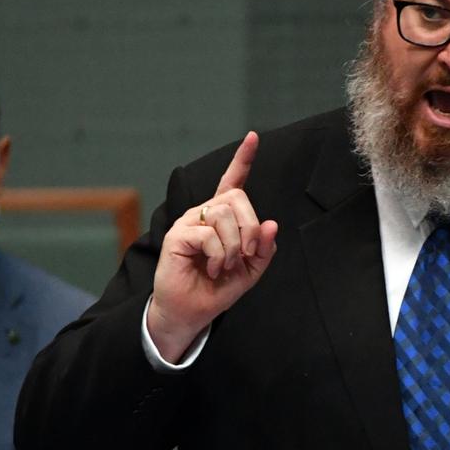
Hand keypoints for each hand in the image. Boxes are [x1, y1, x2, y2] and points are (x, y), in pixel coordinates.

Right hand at [147, 131, 278, 360]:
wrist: (192, 312)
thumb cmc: (217, 289)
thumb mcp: (250, 270)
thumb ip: (263, 248)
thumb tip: (271, 224)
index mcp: (222, 218)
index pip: (232, 182)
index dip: (243, 159)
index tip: (253, 137)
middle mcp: (204, 213)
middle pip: (237, 198)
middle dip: (250, 228)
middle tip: (246, 255)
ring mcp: (189, 222)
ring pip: (224, 214)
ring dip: (234, 246)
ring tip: (226, 266)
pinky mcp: (177, 236)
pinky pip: (209, 234)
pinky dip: (220, 255)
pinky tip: (213, 269)